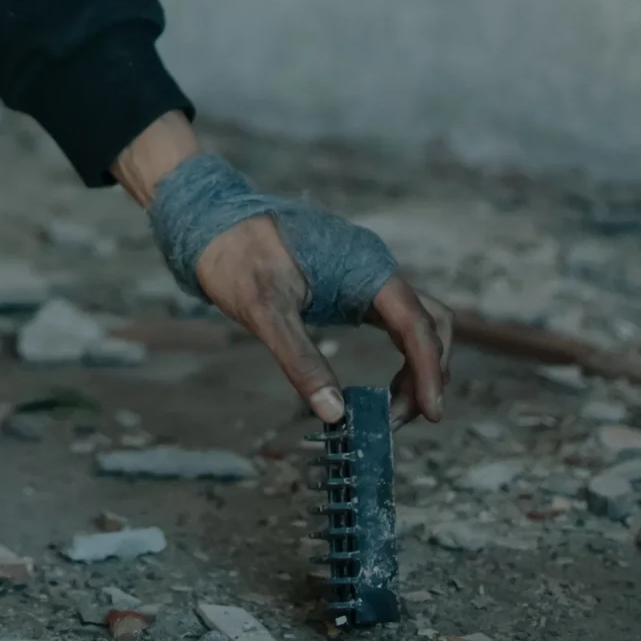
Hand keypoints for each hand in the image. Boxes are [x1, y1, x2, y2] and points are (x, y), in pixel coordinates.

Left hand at [112, 111, 452, 425]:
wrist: (209, 221)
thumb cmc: (235, 257)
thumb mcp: (264, 310)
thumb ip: (299, 360)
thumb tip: (334, 413)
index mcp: (368, 269)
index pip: (419, 325)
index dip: (430, 372)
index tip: (431, 413)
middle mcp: (376, 271)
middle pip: (430, 327)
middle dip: (426, 374)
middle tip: (397, 419)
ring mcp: (366, 280)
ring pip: (415, 327)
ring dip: (415, 370)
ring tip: (388, 412)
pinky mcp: (350, 290)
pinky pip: (392, 325)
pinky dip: (398, 359)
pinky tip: (378, 388)